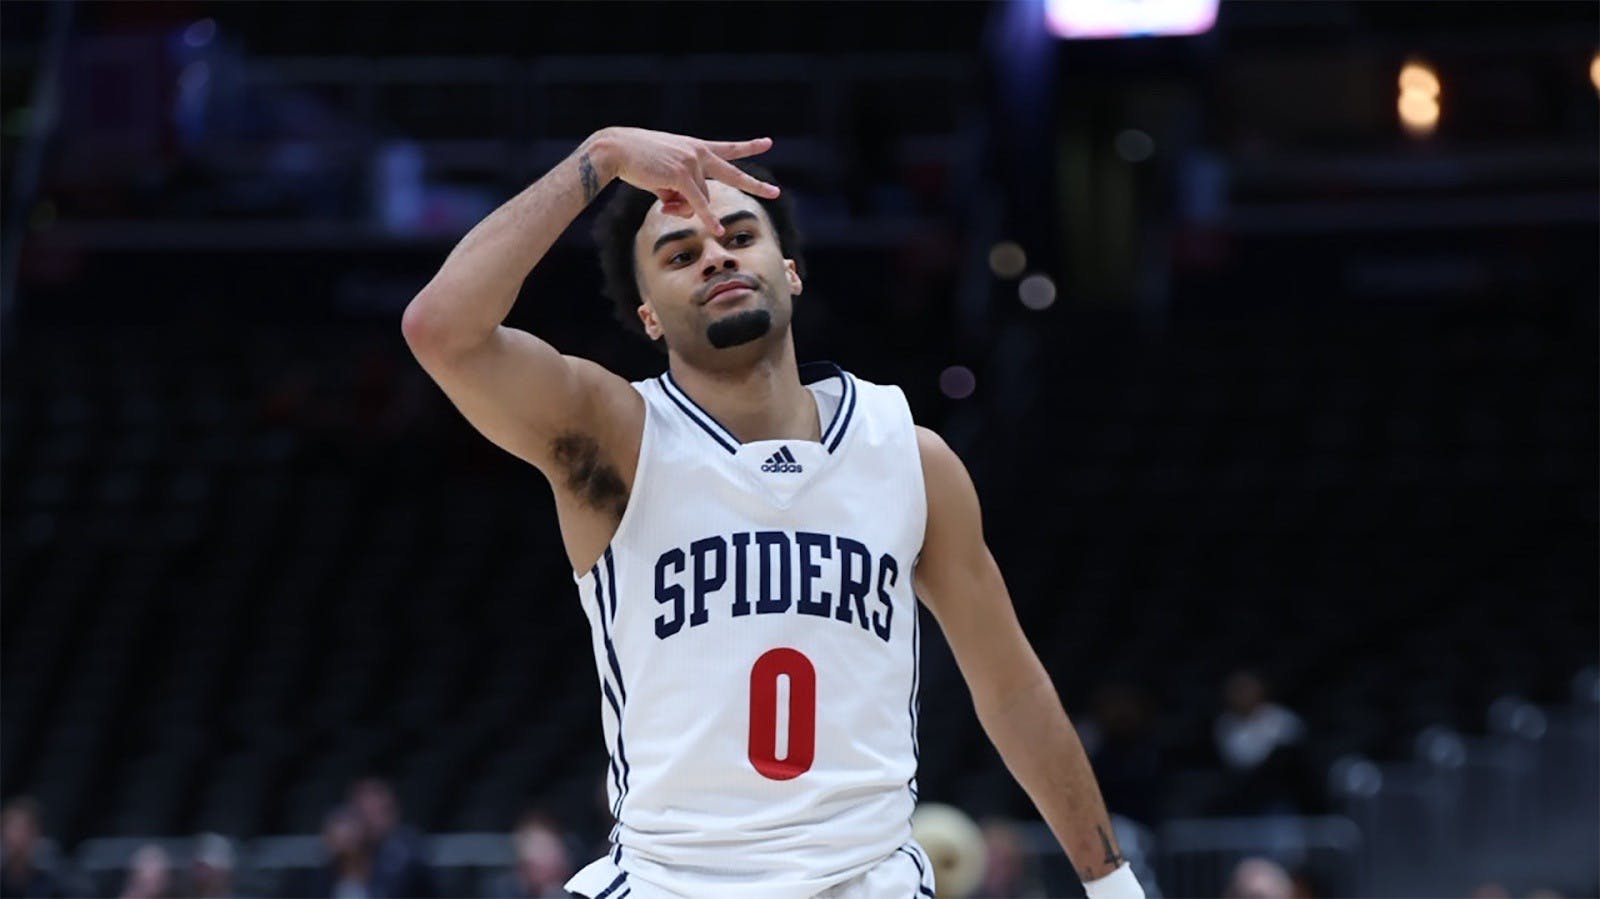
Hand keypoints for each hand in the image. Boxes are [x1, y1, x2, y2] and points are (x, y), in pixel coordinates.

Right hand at [589, 127, 780, 234]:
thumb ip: (682, 194)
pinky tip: (716, 230)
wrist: (616, 149)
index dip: (748, 146)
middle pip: (733, 174)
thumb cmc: (637, 161)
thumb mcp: (665, 177)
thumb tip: (691, 213)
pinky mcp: (682, 175)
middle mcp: (698, 152)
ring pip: (699, 199)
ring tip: (660, 197)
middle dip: (755, 185)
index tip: (767, 143)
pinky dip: (706, 218)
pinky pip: (698, 203)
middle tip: (776, 192)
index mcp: (696, 147)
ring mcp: (692, 162)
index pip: (727, 148)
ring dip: (680, 206)